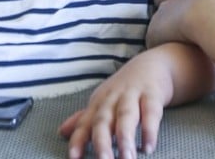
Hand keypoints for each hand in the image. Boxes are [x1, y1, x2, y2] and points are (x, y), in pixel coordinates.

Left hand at [59, 49, 174, 158]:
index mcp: (98, 103)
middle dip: (102, 142)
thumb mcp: (102, 101)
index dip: (78, 140)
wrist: (152, 65)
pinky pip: (150, 112)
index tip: (74, 158)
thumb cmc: (124, 90)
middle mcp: (112, 98)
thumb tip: (62, 132)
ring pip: (126, 116)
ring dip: (125, 137)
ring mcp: (132, 95)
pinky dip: (149, 130)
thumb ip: (85, 119)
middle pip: (104, 120)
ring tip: (126, 158)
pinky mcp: (152, 94)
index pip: (84, 123)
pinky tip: (148, 147)